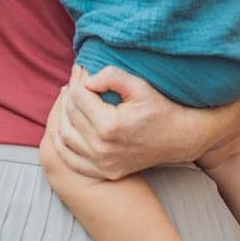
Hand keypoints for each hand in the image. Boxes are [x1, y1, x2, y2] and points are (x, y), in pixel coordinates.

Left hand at [43, 65, 215, 180]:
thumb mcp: (139, 86)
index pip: (78, 96)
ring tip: (67, 99)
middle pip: (70, 115)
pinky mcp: (104, 172)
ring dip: (62, 116)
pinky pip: (72, 162)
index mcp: (109, 126)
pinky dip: (62, 146)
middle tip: (73, 80)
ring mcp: (102, 163)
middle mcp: (101, 148)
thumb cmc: (160, 109)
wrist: (180, 138)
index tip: (81, 69)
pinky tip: (59, 131)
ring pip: (65, 137)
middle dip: (70, 94)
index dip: (78, 79)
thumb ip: (111, 76)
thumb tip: (86, 80)